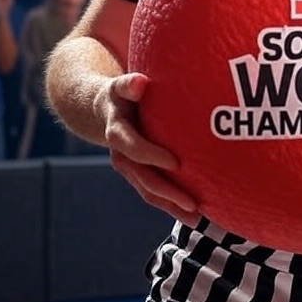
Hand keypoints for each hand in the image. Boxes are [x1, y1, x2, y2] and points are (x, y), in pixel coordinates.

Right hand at [95, 72, 199, 224]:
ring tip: (197, 218)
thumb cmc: (122, 93)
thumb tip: (139, 82)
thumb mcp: (121, 86)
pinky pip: (154, 192)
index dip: (151, 155)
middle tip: (194, 204)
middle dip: (168, 193)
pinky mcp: (138, 174)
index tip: (176, 163)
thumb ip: (128, 84)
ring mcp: (130, 168)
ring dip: (172, 206)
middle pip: (143, 178)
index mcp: (117, 132)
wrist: (103, 109)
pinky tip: (195, 215)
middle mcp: (121, 155)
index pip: (133, 147)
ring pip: (149, 191)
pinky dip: (172, 204)